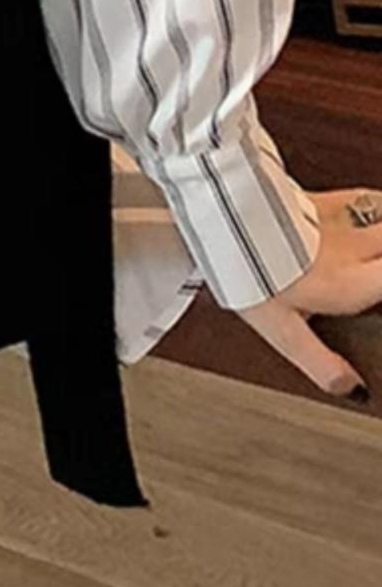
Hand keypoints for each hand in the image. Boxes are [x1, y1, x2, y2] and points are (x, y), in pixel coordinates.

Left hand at [230, 188, 381, 398]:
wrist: (220, 218)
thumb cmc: (248, 270)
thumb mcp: (282, 330)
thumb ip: (320, 360)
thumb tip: (350, 388)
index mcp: (349, 285)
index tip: (378, 304)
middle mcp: (352, 249)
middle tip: (376, 275)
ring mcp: (338, 219)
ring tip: (376, 248)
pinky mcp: (319, 198)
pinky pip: (361, 198)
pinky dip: (375, 205)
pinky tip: (373, 209)